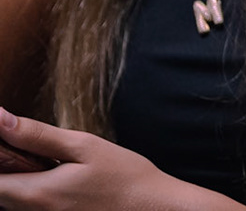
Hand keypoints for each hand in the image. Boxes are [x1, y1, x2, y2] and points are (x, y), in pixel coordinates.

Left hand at [0, 108, 192, 209]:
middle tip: (28, 150)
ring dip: (16, 182)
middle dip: (5, 169)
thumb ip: (37, 135)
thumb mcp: (84, 146)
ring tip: (45, 165)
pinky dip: (30, 194)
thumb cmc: (125, 177)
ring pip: (10, 202)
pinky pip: (27, 209)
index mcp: (36, 194)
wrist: (154, 209)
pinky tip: (54, 182)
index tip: (8, 142)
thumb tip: (0, 119)